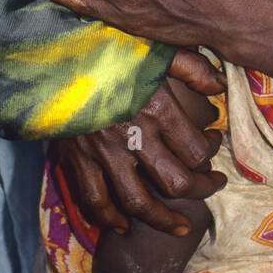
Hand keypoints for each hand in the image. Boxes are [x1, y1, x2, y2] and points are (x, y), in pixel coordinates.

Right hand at [50, 49, 225, 234]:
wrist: (53, 54)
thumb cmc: (109, 47)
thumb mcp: (155, 49)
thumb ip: (190, 67)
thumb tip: (218, 86)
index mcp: (157, 110)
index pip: (196, 150)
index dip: (212, 152)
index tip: (214, 142)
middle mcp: (134, 137)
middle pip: (175, 182)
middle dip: (201, 189)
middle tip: (212, 185)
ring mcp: (104, 153)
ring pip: (138, 202)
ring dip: (162, 219)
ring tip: (179, 226)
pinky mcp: (78, 159)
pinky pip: (95, 200)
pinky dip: (109, 218)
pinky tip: (124, 225)